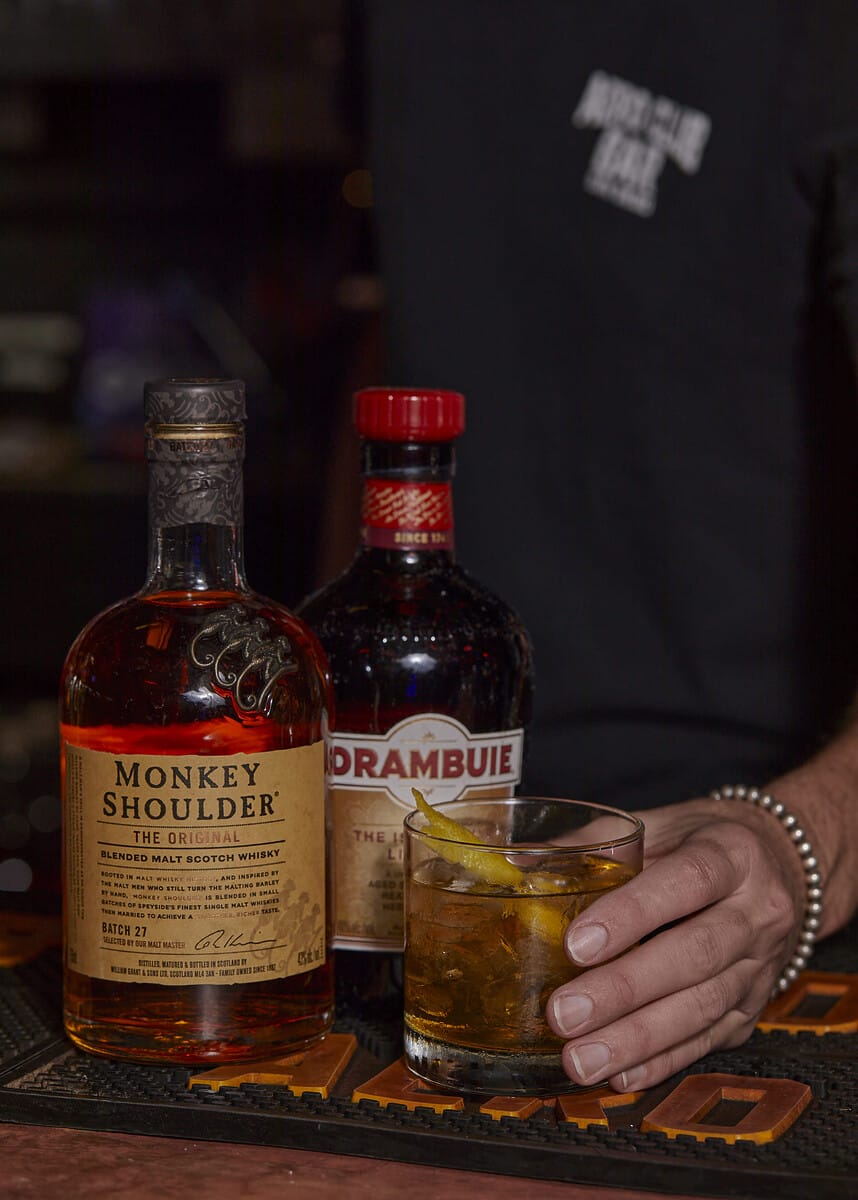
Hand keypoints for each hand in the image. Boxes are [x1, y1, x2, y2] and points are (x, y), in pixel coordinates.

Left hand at [545, 795, 806, 1090]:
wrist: (782, 866)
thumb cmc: (701, 842)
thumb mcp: (659, 824)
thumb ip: (594, 845)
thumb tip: (519, 869)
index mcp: (732, 854)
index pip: (687, 881)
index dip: (632, 913)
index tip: (577, 943)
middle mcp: (756, 912)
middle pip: (694, 955)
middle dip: (625, 990)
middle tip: (564, 1013)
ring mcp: (760, 966)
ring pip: (703, 1007)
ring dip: (637, 1038)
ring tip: (580, 1057)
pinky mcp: (754, 1009)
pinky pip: (710, 1040)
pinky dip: (664, 1060)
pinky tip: (621, 1073)